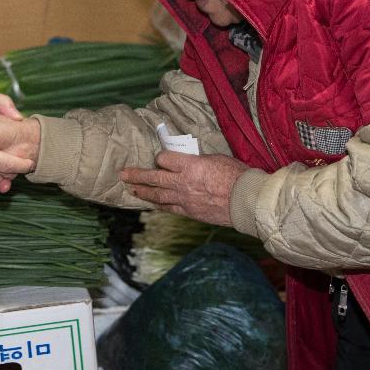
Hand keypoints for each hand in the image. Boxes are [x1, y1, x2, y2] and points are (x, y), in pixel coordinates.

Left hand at [120, 152, 249, 225]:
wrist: (246, 201)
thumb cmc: (237, 176)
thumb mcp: (216, 159)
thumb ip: (199, 161)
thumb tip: (191, 162)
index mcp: (190, 165)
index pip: (164, 158)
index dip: (160, 157)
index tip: (160, 158)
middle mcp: (183, 182)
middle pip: (154, 178)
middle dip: (137, 175)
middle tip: (123, 174)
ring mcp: (185, 199)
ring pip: (158, 195)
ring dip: (143, 192)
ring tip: (132, 189)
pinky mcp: (190, 212)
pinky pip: (169, 208)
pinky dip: (159, 205)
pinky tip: (152, 204)